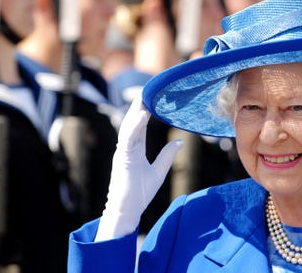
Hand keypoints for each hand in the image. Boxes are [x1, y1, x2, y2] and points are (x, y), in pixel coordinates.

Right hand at [95, 96, 182, 240]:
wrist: (128, 210)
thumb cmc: (140, 192)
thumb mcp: (158, 171)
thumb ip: (167, 155)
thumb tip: (179, 142)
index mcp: (135, 150)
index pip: (140, 127)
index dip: (145, 113)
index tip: (150, 99)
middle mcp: (127, 148)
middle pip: (133, 123)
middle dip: (139, 107)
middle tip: (146, 90)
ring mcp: (123, 153)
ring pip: (129, 127)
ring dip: (136, 112)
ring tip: (143, 97)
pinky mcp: (122, 159)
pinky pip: (128, 139)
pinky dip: (135, 126)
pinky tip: (142, 115)